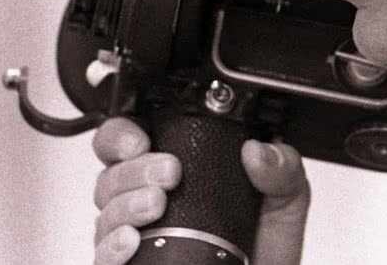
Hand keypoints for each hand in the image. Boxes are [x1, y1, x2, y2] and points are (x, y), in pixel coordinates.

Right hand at [92, 116, 310, 264]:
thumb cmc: (264, 245)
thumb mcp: (283, 199)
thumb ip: (282, 167)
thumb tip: (258, 151)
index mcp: (175, 168)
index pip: (129, 139)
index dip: (123, 134)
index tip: (142, 140)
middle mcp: (146, 197)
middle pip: (111, 172)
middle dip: (133, 168)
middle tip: (168, 173)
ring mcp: (135, 234)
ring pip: (105, 211)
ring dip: (126, 204)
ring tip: (155, 205)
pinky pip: (103, 256)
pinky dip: (112, 246)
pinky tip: (131, 241)